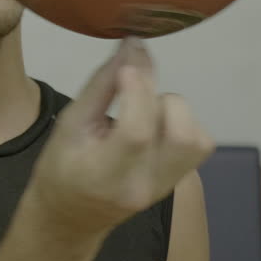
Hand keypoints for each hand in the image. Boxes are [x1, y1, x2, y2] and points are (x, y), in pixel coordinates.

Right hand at [28, 37, 214, 238]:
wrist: (72, 215)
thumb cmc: (61, 166)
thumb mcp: (70, 123)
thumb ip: (103, 84)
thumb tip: (134, 45)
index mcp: (106, 175)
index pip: (137, 132)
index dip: (137, 90)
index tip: (125, 64)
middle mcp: (145, 185)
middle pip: (179, 134)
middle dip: (156, 98)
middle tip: (129, 92)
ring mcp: (167, 186)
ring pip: (196, 138)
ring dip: (172, 112)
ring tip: (141, 112)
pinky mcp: (180, 180)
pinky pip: (199, 144)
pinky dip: (181, 124)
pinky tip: (154, 125)